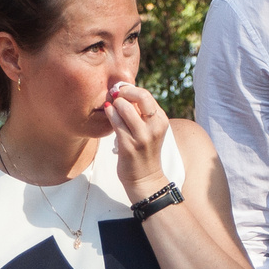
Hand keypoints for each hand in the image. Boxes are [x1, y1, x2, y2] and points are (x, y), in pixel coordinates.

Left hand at [104, 82, 173, 201]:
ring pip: (125, 107)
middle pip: (141, 96)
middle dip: (124, 92)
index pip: (146, 95)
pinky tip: (107, 111)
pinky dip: (110, 113)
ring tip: (111, 107)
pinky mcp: (129, 145)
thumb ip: (141, 112)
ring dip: (115, 104)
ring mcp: (142, 137)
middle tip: (115, 95)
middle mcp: (154, 127)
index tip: (120, 91)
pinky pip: (116, 122)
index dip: (130, 90)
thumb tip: (123, 92)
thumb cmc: (143, 151)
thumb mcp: (149, 130)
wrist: (145, 179)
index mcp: (161, 120)